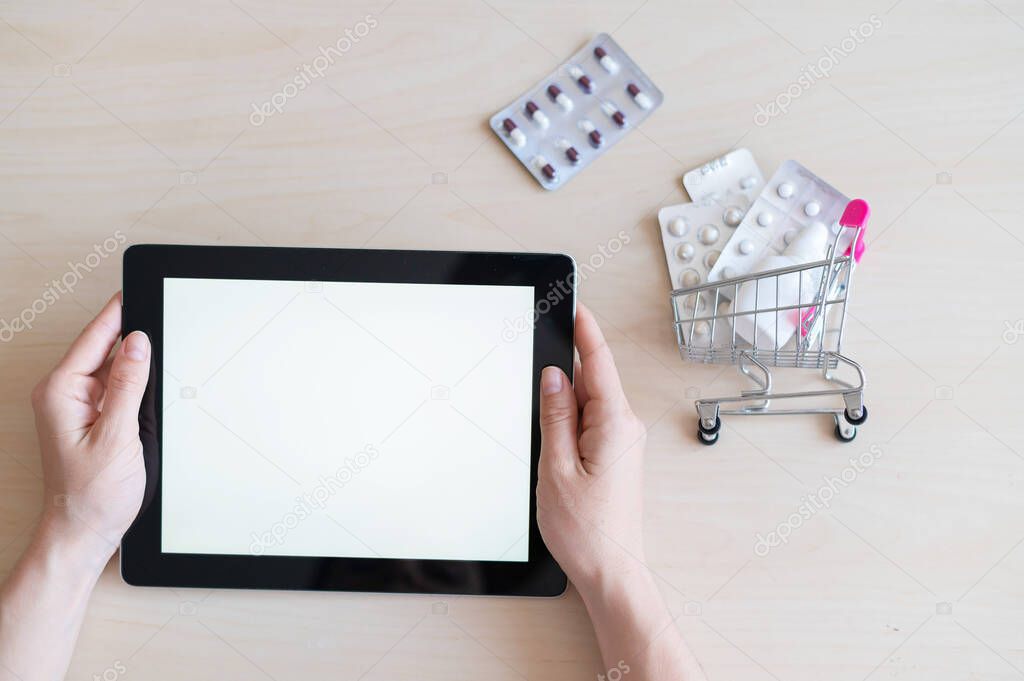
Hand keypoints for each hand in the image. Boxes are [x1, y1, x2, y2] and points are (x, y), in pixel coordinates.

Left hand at [31, 292, 150, 567]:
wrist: (84, 532)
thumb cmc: (92, 495)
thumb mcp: (116, 436)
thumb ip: (126, 386)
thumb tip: (136, 343)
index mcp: (60, 392)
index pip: (94, 338)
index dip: (119, 312)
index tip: (138, 289)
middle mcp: (64, 393)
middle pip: (104, 347)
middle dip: (134, 337)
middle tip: (165, 322)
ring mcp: (77, 405)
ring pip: (114, 367)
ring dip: (138, 365)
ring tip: (163, 363)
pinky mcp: (92, 417)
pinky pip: (117, 387)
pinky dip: (136, 385)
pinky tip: (152, 392)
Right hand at [536, 303, 647, 595]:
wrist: (612, 572)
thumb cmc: (587, 531)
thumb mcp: (557, 468)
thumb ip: (555, 416)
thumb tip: (553, 376)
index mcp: (614, 425)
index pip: (597, 363)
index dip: (584, 330)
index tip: (575, 304)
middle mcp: (626, 428)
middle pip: (592, 380)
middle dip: (566, 368)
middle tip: (540, 359)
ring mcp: (624, 442)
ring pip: (590, 403)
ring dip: (566, 400)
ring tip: (545, 422)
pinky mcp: (618, 456)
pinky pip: (593, 422)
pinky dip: (572, 418)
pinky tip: (556, 436)